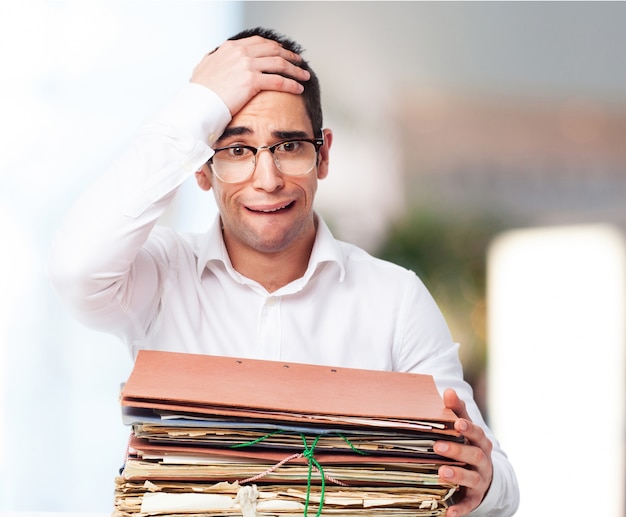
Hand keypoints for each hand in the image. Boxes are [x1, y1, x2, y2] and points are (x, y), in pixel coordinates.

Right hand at [190, 35, 310, 115]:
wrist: (198, 103)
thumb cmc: (200, 91)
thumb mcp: (206, 67)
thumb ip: (217, 61)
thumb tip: (217, 61)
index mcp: (231, 47)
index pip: (259, 42)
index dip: (275, 47)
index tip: (283, 53)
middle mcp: (241, 52)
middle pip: (273, 50)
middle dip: (290, 56)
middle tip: (299, 62)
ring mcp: (247, 64)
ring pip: (279, 63)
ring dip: (295, 70)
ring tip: (304, 76)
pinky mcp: (251, 80)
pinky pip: (278, 80)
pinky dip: (291, 83)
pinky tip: (298, 88)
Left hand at [434, 388, 492, 516]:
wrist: (485, 477)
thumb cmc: (468, 447)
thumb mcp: (464, 430)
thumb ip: (456, 411)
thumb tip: (448, 390)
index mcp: (480, 443)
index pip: (476, 433)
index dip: (467, 428)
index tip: (457, 423)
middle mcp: (483, 462)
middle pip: (474, 455)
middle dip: (457, 451)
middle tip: (438, 446)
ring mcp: (480, 481)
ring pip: (472, 479)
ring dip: (457, 475)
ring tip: (441, 472)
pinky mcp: (475, 499)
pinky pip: (468, 505)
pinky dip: (459, 509)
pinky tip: (448, 513)